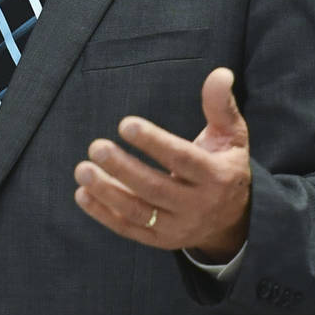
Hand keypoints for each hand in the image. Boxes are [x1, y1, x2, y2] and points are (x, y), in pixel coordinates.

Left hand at [74, 67, 251, 259]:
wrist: (233, 219)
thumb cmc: (225, 166)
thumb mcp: (231, 136)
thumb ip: (221, 105)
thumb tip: (220, 73)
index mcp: (216, 177)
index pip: (183, 159)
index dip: (154, 143)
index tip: (125, 125)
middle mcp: (198, 206)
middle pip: (156, 188)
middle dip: (123, 168)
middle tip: (96, 147)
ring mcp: (179, 227)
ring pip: (139, 212)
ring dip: (107, 192)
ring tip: (82, 169)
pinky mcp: (161, 240)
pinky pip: (129, 229)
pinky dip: (103, 214)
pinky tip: (83, 194)